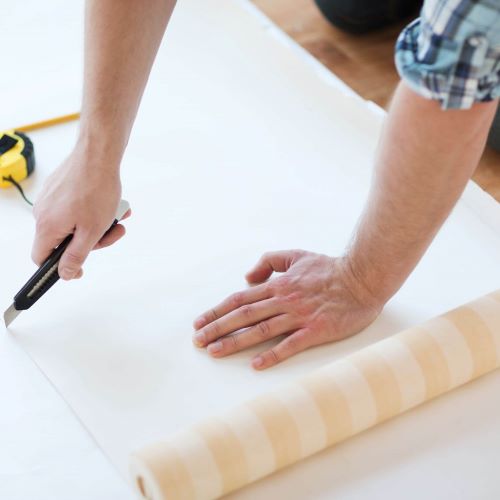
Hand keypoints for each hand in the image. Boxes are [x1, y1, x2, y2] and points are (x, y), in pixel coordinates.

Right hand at [32, 144, 129, 279]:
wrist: (98, 154)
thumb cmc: (96, 189)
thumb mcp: (91, 231)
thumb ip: (76, 256)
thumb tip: (65, 274)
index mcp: (46, 226)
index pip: (41, 258)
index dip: (59, 268)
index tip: (78, 268)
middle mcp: (43, 212)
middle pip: (64, 241)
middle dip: (92, 240)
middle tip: (113, 231)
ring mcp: (50, 199)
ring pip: (74, 223)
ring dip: (98, 224)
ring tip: (117, 215)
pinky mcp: (59, 189)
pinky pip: (75, 208)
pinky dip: (93, 210)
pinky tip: (111, 204)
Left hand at [193, 250, 382, 369]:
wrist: (362, 278)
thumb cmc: (328, 268)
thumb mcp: (296, 255)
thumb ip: (269, 261)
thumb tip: (247, 276)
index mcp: (277, 285)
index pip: (240, 299)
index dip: (217, 311)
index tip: (199, 323)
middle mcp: (283, 300)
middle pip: (243, 315)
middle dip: (217, 328)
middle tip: (198, 341)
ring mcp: (299, 316)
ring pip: (260, 330)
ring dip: (235, 341)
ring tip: (215, 352)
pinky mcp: (316, 330)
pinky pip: (290, 344)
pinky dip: (272, 354)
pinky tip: (255, 365)